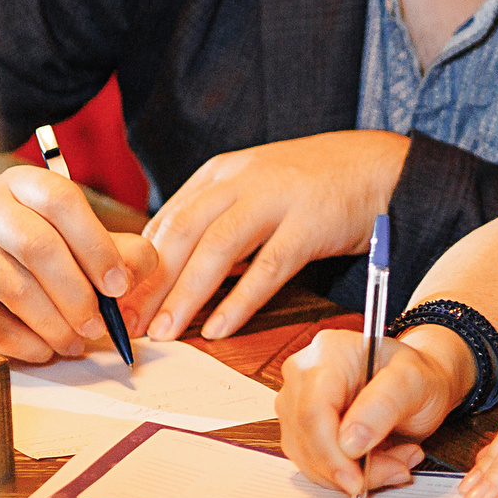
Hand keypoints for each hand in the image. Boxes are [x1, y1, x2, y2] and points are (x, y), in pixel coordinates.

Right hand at [0, 164, 164, 362]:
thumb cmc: (49, 244)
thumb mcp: (89, 234)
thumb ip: (125, 251)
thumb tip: (127, 279)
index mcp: (26, 184)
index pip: (62, 202)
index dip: (95, 246)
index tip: (117, 287)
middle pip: (35, 246)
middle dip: (75, 294)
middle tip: (97, 327)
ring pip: (8, 285)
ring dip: (49, 322)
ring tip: (74, 343)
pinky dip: (16, 341)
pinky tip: (42, 350)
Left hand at [140, 130, 411, 341]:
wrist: (380, 166)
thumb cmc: (315, 185)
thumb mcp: (255, 189)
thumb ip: (217, 220)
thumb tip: (173, 266)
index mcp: (221, 173)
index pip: (165, 221)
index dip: (136, 264)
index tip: (116, 302)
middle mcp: (242, 181)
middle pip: (181, 233)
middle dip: (149, 283)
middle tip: (127, 323)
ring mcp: (277, 200)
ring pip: (217, 250)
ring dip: (185, 294)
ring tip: (164, 331)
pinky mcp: (310, 224)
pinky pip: (268, 268)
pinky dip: (240, 301)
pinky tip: (218, 328)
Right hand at [276, 327, 464, 497]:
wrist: (417, 384)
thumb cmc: (417, 376)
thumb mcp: (415, 382)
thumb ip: (385, 405)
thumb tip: (349, 443)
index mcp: (329, 352)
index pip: (313, 411)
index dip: (331, 453)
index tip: (357, 480)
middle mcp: (304, 374)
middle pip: (307, 437)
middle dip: (350, 467)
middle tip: (395, 470)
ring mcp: (297, 402)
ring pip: (308, 457)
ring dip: (353, 473)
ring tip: (396, 460)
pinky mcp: (301, 428)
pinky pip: (314, 465)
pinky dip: (347, 474)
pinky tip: (378, 461)